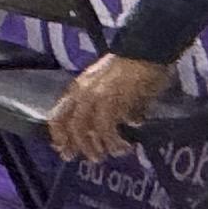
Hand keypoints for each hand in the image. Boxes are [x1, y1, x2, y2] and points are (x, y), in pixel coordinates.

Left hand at [46, 52, 170, 161]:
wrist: (148, 49)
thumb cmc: (138, 65)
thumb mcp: (120, 86)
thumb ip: (119, 104)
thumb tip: (131, 122)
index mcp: (80, 87)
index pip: (59, 114)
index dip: (60, 134)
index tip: (64, 149)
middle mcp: (82, 92)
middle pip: (69, 125)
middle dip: (76, 145)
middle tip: (90, 159)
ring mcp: (94, 96)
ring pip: (84, 130)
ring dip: (95, 147)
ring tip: (108, 155)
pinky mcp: (110, 101)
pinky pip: (105, 129)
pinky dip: (113, 141)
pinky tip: (124, 146)